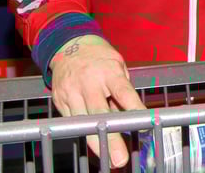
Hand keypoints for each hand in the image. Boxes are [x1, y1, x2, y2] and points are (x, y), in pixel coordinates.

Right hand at [49, 35, 145, 167]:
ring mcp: (71, 92)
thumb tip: (132, 116)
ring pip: (83, 122)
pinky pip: (72, 121)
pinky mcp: (60, 100)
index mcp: (108, 71)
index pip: (123, 92)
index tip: (144, 124)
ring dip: (96, 143)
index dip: (134, 108)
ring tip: (108, 158)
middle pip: (99, 113)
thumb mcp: (118, 66)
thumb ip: (122, 90)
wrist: (69, 45)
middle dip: (110, 137)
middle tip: (120, 157)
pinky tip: (94, 145)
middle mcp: (88, 82)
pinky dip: (83, 133)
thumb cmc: (100, 58)